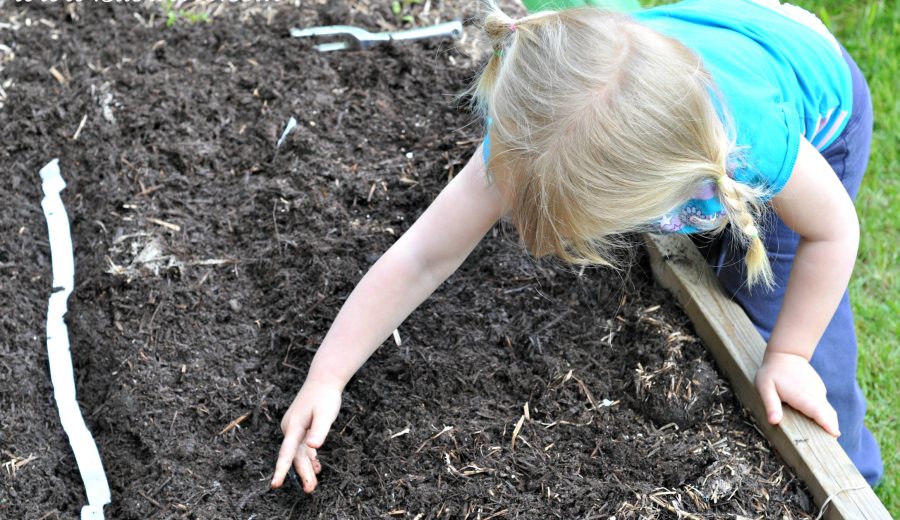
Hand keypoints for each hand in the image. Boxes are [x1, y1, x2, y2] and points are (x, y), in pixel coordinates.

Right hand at [271, 376, 342, 492]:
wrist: (323, 379)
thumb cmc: (325, 396)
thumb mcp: (326, 414)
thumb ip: (319, 431)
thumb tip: (313, 446)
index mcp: (294, 426)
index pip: (286, 452)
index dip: (281, 469)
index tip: (275, 484)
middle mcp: (290, 428)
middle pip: (294, 455)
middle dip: (302, 473)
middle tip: (310, 489)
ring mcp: (293, 428)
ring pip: (298, 452)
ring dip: (306, 467)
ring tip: (313, 484)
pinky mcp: (298, 426)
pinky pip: (301, 446)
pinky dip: (309, 457)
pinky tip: (315, 467)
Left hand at [755, 351, 839, 436]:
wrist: (786, 353)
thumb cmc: (772, 372)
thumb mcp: (765, 386)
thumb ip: (770, 404)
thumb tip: (774, 421)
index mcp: (802, 396)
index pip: (818, 412)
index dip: (827, 424)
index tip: (835, 435)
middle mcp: (815, 394)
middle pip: (828, 415)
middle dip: (831, 429)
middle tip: (830, 447)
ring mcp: (819, 392)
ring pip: (828, 411)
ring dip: (829, 424)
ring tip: (827, 440)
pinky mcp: (819, 391)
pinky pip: (824, 406)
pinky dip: (825, 416)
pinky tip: (820, 426)